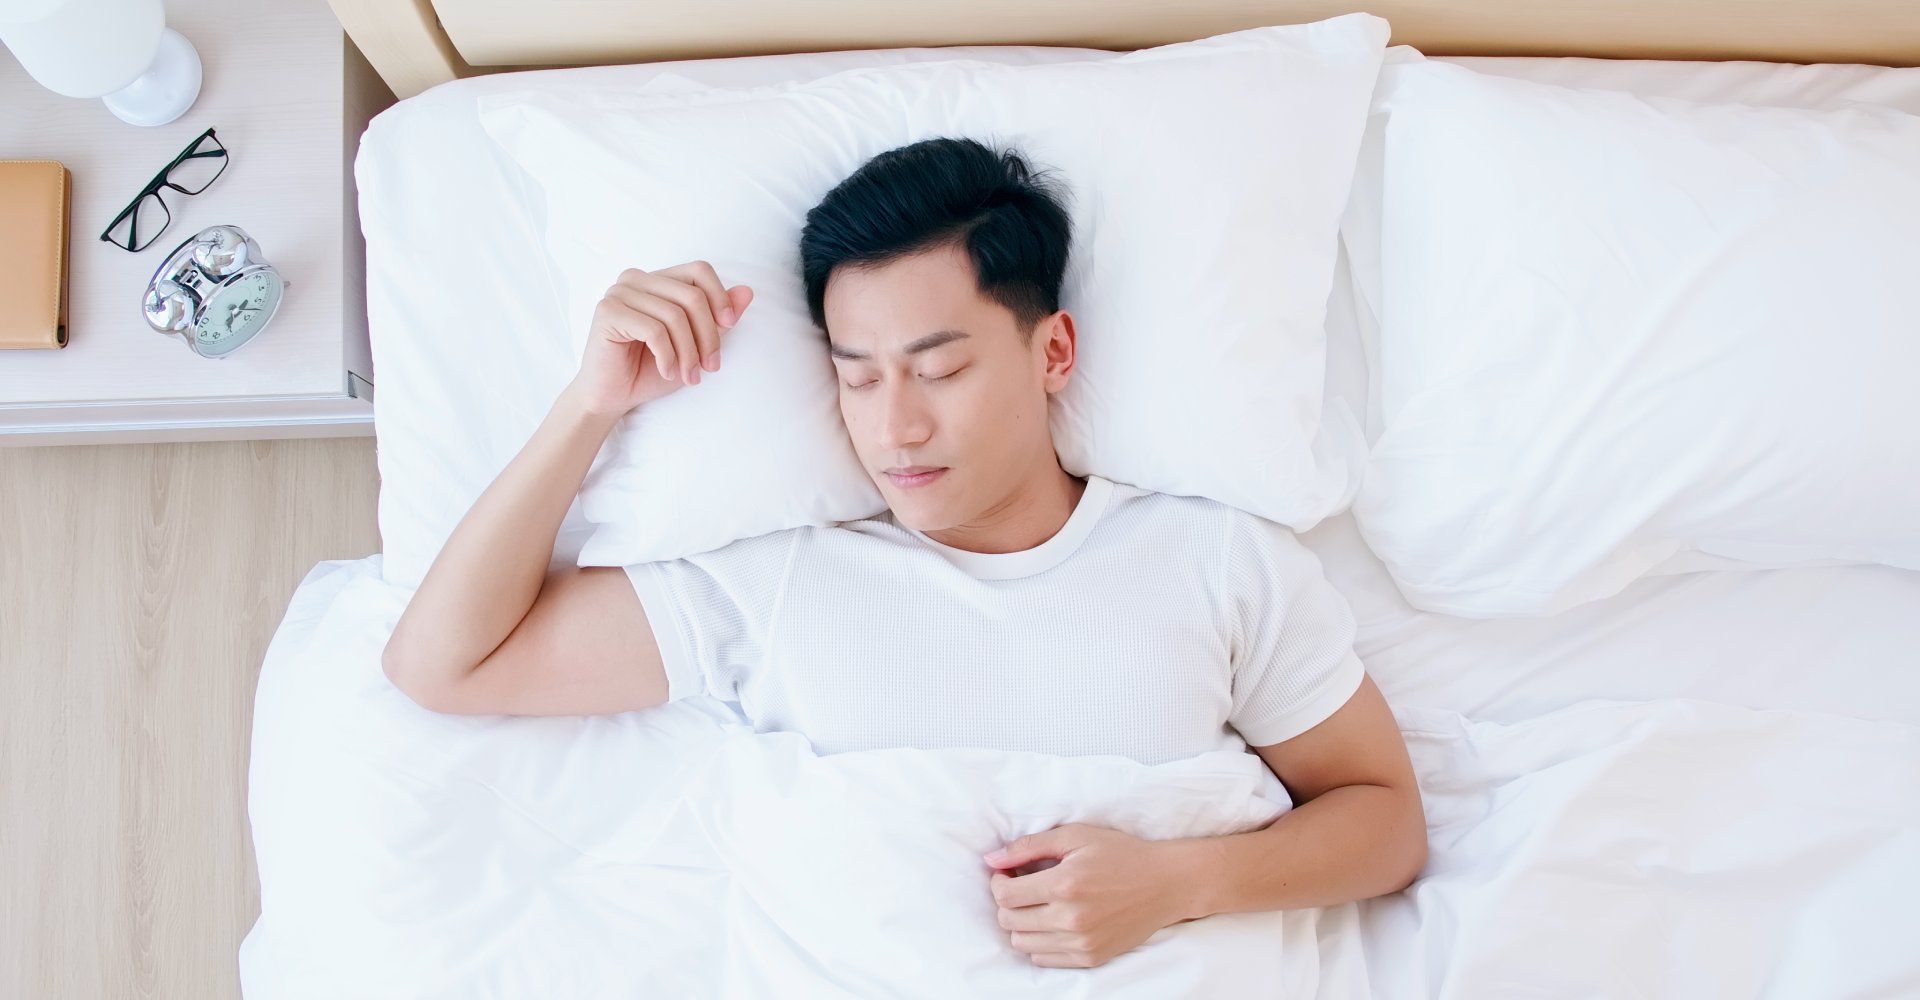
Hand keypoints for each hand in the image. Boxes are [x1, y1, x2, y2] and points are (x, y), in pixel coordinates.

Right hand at [565, 261, 754, 416]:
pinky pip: (654, 330)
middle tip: (710, 367)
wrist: (613, 397)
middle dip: (708, 336)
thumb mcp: (695, 344)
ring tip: (689, 376)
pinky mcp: (608, 312)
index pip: (699, 270)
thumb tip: (748, 292)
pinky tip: (667, 372)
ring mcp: (619, 292)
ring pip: (674, 315)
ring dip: (688, 353)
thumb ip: (719, 318)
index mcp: (658, 280)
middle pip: (691, 296)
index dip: (720, 296)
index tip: (730, 325)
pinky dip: (667, 356)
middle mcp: (636, 279)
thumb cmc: (651, 369)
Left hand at [983, 824, 1198, 968]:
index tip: (1009, 873)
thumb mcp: (1076, 836)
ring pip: (1022, 944)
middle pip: (1009, 921)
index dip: (999, 882)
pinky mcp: (1091, 958)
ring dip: (1021, 924)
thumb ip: (1029, 846)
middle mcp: (1070, 918)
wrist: (1165, 884)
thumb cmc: (1121, 854)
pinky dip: (1040, 942)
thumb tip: (992, 859)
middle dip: (1007, 902)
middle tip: (1023, 886)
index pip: (1005, 896)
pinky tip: (1053, 922)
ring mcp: (1081, 943)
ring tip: (1038, 905)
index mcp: (1064, 884)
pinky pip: (1044, 959)